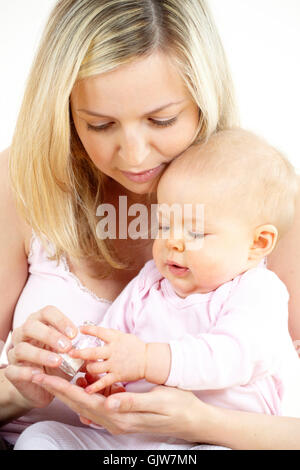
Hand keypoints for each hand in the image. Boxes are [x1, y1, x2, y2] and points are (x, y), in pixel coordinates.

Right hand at [4, 305, 76, 409]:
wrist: (41, 386)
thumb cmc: (57, 363)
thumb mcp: (71, 355)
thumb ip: (81, 350)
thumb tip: (97, 352)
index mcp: (40, 323)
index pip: (47, 312)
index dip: (61, 320)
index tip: (75, 334)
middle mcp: (24, 334)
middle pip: (31, 326)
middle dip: (50, 335)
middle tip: (67, 347)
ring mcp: (15, 353)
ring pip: (22, 348)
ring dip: (41, 354)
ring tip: (58, 361)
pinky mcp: (12, 371)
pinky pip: (13, 370)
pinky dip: (26, 372)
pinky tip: (39, 374)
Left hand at [30, 373, 211, 441]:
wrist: (191, 419)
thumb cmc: (178, 407)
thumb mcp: (158, 401)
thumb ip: (132, 402)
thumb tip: (109, 400)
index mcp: (121, 416)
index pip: (85, 400)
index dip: (63, 388)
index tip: (45, 378)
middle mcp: (115, 420)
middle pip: (79, 403)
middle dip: (57, 389)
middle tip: (38, 375)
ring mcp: (118, 419)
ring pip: (86, 404)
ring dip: (68, 391)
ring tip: (53, 378)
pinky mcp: (123, 414)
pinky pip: (98, 403)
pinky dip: (85, 393)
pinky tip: (81, 384)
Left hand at [69, 325, 146, 392]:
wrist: (148, 360)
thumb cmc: (135, 347)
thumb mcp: (122, 336)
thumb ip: (108, 335)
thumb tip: (92, 330)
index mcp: (115, 339)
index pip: (99, 332)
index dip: (89, 330)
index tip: (79, 329)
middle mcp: (113, 351)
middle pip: (93, 352)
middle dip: (80, 353)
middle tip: (70, 353)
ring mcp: (115, 364)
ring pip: (96, 368)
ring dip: (87, 368)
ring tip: (81, 369)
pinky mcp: (117, 375)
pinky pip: (104, 382)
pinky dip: (94, 387)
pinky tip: (86, 390)